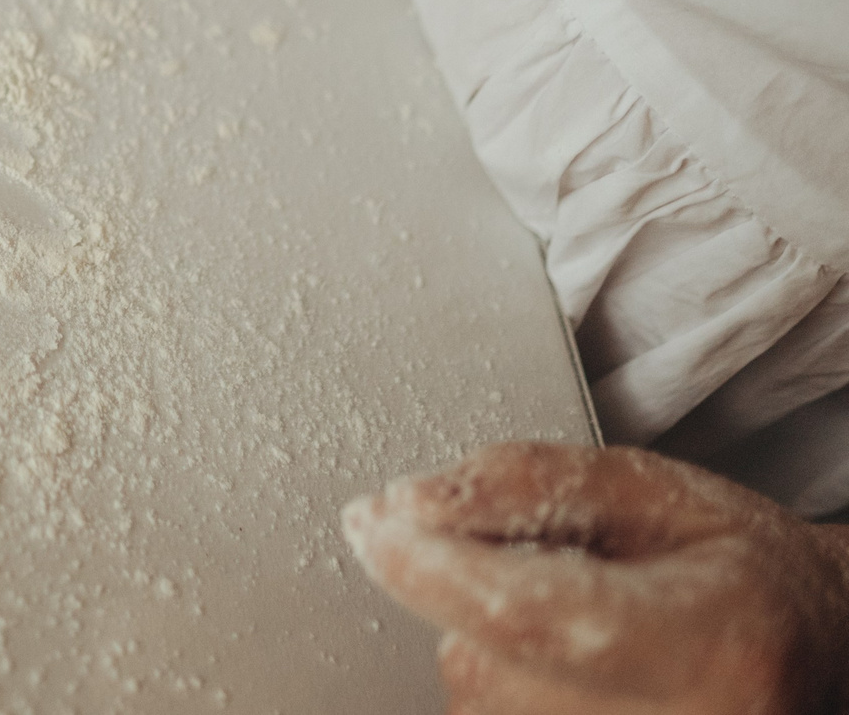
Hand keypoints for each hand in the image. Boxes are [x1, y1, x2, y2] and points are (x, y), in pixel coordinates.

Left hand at [344, 442, 848, 714]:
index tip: (372, 525)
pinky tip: (565, 672)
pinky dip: (504, 686)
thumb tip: (406, 504)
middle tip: (559, 571)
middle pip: (485, 658)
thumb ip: (522, 483)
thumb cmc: (739, 569)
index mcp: (710, 648)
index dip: (436, 571)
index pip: (530, 616)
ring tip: (582, 629)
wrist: (809, 650)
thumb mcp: (648, 490)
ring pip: (476, 696)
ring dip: (492, 649)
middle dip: (473, 596)